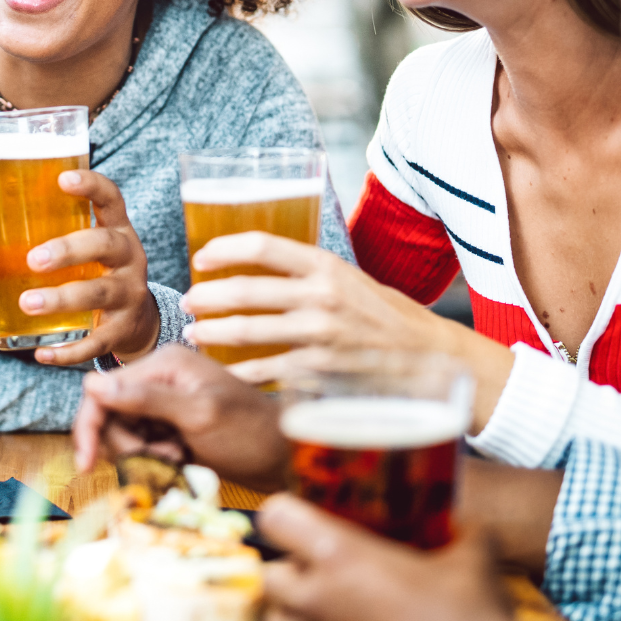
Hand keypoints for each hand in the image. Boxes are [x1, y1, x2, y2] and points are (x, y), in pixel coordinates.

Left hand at [0, 169, 159, 365]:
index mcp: (117, 230)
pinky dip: (68, 350)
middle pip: (105, 245)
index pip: (111, 199)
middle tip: (32, 259)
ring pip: (100, 293)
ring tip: (26, 302)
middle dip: (68, 250)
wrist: (138, 321)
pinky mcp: (123, 330)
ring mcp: (130, 294)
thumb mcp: (80, 255)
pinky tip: (42, 353)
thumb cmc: (96, 275)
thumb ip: (35, 249)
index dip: (91, 186)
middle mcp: (129, 258)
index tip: (63, 179)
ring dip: (62, 298)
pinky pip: (96, 341)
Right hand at [72, 343, 284, 488]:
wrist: (288, 458)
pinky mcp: (173, 425)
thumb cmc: (250, 432)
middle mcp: (160, 378)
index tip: (86, 464)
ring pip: (124, 433)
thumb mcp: (197, 415)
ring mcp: (167, 402)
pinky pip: (143, 444)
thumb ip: (145, 400)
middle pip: (110, 414)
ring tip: (176, 460)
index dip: (90, 426)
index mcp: (164, 364)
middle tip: (160, 459)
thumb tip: (92, 384)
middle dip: (125, 444)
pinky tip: (180, 462)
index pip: (103, 390)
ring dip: (141, 454)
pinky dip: (153, 459)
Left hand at [182, 232, 514, 431]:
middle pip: (243, 291)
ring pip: (245, 333)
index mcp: (327, 266)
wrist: (431, 361)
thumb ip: (305, 272)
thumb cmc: (385, 317)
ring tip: (195, 334)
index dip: (222, 250)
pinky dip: (236, 372)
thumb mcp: (349, 279)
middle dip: (205, 297)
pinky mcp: (318, 374)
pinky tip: (222, 370)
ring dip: (211, 333)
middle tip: (189, 301)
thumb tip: (251, 265)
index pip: (261, 246)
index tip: (201, 258)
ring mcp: (318, 339)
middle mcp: (321, 298)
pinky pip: (263, 372)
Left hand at [258, 494, 576, 620]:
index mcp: (337, 555)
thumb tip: (462, 518)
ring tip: (321, 608)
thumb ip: (455, 528)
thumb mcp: (466, 554)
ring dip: (291, 612)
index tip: (299, 518)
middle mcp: (315, 598)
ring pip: (273, 620)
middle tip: (317, 568)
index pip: (274, 517)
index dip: (284, 514)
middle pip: (268, 572)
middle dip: (288, 568)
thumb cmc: (473, 616)